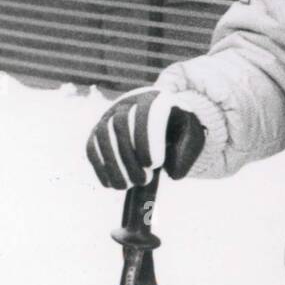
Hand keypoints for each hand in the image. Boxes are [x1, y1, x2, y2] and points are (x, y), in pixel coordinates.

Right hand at [87, 88, 205, 188]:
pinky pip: (92, 146)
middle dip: (129, 155)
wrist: (164, 122)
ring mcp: (111, 114)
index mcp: (158, 98)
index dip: (146, 138)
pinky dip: (100, 166)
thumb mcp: (192, 138)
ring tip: (126, 186)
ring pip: (103, 134)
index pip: (147, 111)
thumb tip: (172, 173)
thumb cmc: (180, 130)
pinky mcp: (98, 129)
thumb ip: (186, 153)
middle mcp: (130, 101)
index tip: (153, 165)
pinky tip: (110, 184)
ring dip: (112, 164)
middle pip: (120, 123)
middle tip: (142, 181)